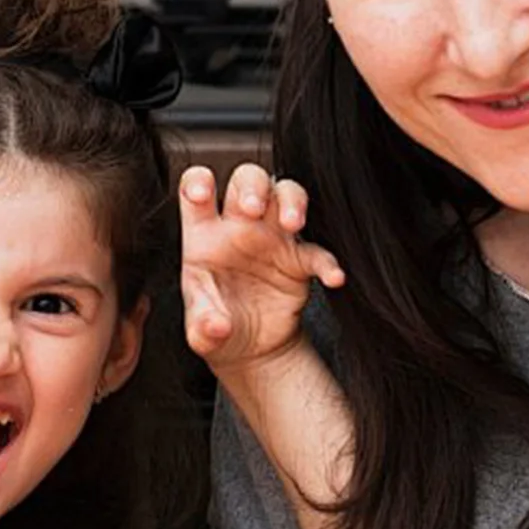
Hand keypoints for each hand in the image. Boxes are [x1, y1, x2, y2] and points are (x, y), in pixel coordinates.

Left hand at [178, 163, 345, 374]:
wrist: (250, 348)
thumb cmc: (217, 325)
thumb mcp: (201, 331)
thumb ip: (203, 324)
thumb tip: (216, 325)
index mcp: (205, 234)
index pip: (196, 190)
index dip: (198, 182)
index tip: (203, 195)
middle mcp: (240, 227)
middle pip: (248, 180)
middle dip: (253, 186)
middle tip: (253, 208)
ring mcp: (273, 239)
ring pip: (287, 195)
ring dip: (292, 202)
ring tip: (292, 223)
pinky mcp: (300, 261)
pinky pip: (318, 252)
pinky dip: (328, 261)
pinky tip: (332, 277)